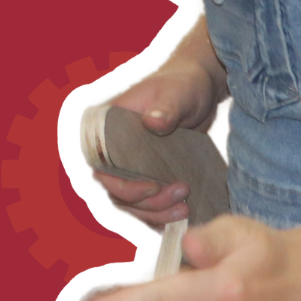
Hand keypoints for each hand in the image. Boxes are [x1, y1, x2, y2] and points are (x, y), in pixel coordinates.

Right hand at [94, 60, 221, 227]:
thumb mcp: (178, 93)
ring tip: (185, 208)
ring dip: (155, 213)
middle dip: (147, 204)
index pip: (101, 170)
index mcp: (106, 128)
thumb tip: (153, 122)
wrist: (198, 89)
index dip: (123, 187)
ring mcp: (129, 164)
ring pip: (131, 203)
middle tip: (181, 197)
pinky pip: (145, 202)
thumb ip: (166, 107)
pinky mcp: (147, 174)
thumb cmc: (183, 84)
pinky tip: (179, 216)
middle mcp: (112, 150)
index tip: (154, 188)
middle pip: (117, 193)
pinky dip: (159, 214)